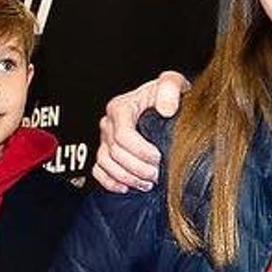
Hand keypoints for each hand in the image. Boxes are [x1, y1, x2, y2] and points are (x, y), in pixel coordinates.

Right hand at [89, 72, 187, 192]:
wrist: (165, 105)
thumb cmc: (166, 96)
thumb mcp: (173, 84)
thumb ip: (170, 90)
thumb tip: (166, 108)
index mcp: (121, 107)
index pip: (123, 136)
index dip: (141, 151)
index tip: (159, 158)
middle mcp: (110, 123)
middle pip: (115, 153)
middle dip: (138, 168)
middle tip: (159, 174)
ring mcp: (106, 139)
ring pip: (106, 164)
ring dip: (128, 178)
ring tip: (148, 181)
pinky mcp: (106, 153)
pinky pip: (98, 171)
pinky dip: (110, 182)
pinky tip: (127, 187)